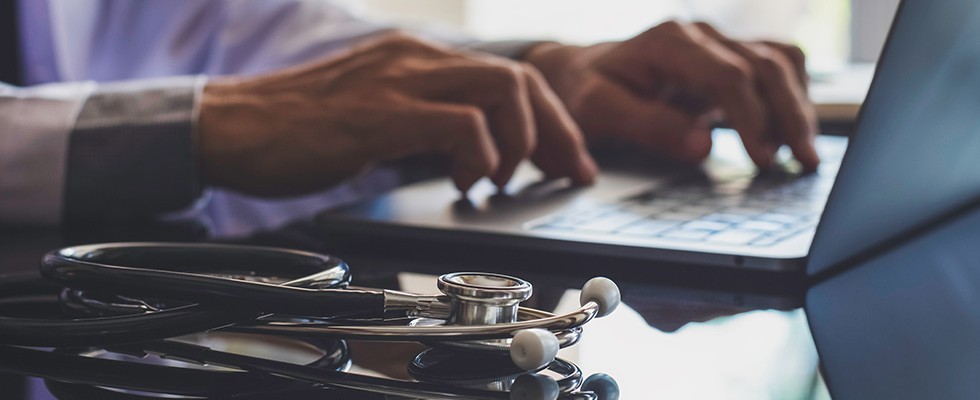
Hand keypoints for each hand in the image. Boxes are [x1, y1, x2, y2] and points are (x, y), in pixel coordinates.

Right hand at [198, 34, 596, 196]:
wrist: (230, 126)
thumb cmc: (297, 129)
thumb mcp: (376, 116)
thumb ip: (424, 123)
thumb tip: (473, 152)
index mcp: (416, 59)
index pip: (507, 76)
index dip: (549, 119)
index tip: (564, 157)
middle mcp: (414, 59)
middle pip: (519, 78)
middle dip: (555, 131)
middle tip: (563, 173)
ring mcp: (398, 81)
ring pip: (500, 90)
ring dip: (520, 142)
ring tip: (505, 179)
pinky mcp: (380, 113)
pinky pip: (458, 124)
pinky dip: (480, 155)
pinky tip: (466, 181)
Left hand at [525, 21, 818, 170]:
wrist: (579, 74)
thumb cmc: (586, 93)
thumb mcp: (600, 111)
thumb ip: (648, 126)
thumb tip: (700, 147)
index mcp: (669, 42)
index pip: (728, 75)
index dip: (751, 117)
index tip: (763, 158)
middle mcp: (701, 35)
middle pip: (766, 65)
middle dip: (789, 116)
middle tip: (802, 163)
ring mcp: (718, 44)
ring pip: (780, 63)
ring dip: (798, 107)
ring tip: (803, 155)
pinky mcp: (728, 60)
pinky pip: (777, 67)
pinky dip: (792, 97)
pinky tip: (791, 134)